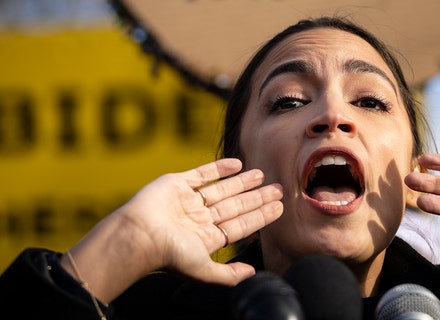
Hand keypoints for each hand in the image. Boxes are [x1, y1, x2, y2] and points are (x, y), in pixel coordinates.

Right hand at [64, 159, 282, 302]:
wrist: (138, 235)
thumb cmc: (169, 254)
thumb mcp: (203, 270)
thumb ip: (228, 274)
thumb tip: (253, 273)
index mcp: (207, 238)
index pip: (241, 225)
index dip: (261, 216)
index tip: (279, 207)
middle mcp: (200, 219)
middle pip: (236, 206)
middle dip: (257, 198)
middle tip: (278, 188)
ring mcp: (189, 201)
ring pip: (222, 189)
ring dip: (243, 182)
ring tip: (262, 175)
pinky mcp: (176, 184)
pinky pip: (202, 174)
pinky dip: (219, 168)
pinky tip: (237, 164)